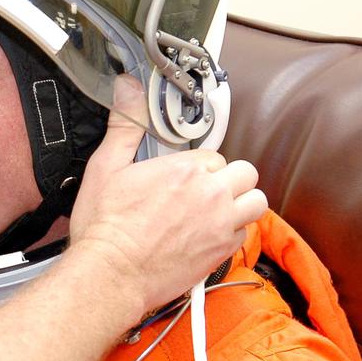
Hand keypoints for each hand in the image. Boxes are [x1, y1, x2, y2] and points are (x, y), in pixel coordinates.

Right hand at [69, 75, 266, 312]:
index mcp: (185, 169)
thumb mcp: (105, 166)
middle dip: (229, 180)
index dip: (199, 166)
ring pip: (256, 203)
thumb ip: (125, 124)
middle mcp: (211, 194)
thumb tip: (127, 86)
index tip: (182, 178)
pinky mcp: (222, 252)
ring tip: (217, 210)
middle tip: (206, 190)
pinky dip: (232, 232)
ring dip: (241, 203)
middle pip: (246, 174)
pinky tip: (208, 235)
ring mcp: (221, 224)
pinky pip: (245, 234)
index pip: (214, 156)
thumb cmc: (106, 225)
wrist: (111, 274)